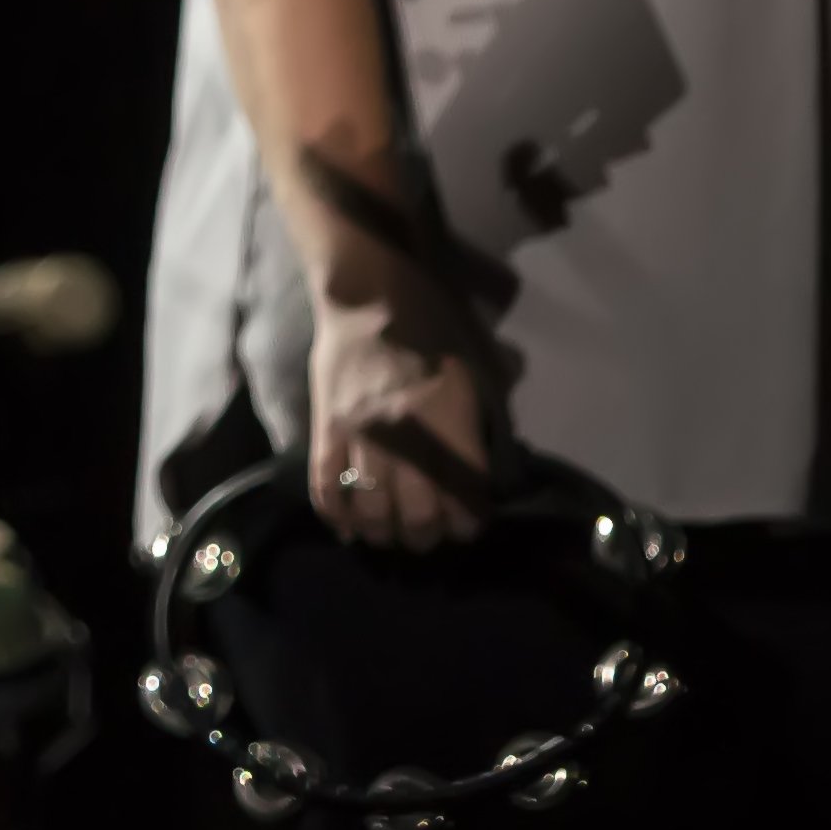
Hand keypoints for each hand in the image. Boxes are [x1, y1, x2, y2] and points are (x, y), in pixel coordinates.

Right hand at [305, 289, 495, 553]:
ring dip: (386, 533)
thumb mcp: (480, 360)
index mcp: (451, 422)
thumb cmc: (433, 320)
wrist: (369, 293)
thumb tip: (504, 442)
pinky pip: (327, 488)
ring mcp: (362, 437)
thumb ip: (495, 406)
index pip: (465, 497)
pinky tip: (350, 528)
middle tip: (431, 534)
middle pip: (419, 516)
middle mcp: (408, 439)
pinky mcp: (326, 429)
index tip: (468, 523)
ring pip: (373, 512)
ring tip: (392, 534)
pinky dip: (338, 516)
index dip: (469, 522)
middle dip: (429, 536)